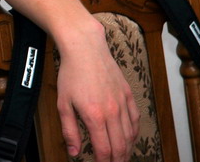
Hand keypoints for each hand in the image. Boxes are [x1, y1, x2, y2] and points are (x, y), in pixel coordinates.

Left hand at [56, 21, 139, 161]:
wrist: (85, 49)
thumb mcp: (63, 104)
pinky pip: (136, 119)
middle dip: (118, 160)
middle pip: (121, 147)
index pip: (105, 150)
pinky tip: (129, 137)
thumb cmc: (71, 74)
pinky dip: (134, 133)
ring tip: (121, 156)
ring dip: (127, 149)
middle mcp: (113, 112)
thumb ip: (70, 130)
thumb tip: (74, 152)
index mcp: (95, 117)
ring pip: (131, 135)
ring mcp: (123, 103)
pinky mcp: (128, 94)